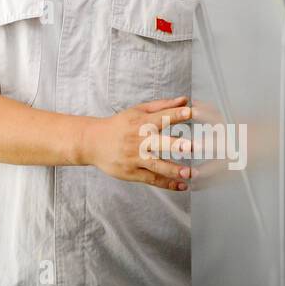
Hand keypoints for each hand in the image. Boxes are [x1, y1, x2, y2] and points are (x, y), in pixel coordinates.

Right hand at [80, 96, 195, 190]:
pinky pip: (151, 179)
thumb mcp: (138, 111)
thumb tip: (186, 100)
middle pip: (158, 143)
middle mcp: (137, 140)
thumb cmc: (120, 125)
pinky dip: (167, 184)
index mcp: (140, 122)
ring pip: (156, 165)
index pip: (160, 117)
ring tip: (190, 172)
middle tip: (192, 146)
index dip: (175, 114)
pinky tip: (182, 185)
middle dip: (176, 145)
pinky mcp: (131, 173)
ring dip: (174, 169)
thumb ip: (163, 106)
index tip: (190, 111)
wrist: (92, 142)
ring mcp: (134, 158)